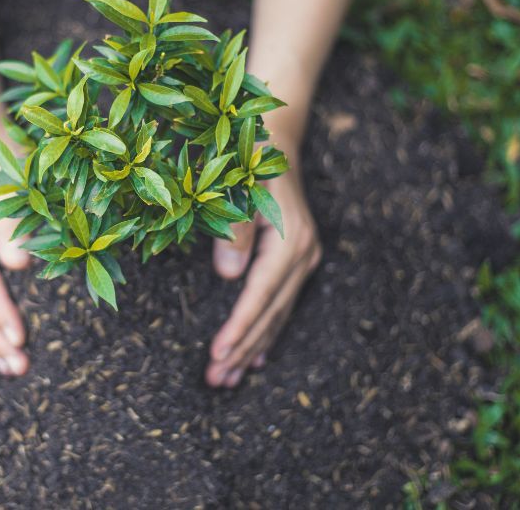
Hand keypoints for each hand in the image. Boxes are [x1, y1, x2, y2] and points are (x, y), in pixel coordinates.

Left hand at [205, 142, 321, 387]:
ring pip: (276, 315)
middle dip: (242, 349)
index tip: (217, 355)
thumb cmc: (249, 157)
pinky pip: (281, 306)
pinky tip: (255, 361)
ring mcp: (304, 259)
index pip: (259, 295)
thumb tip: (228, 276)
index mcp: (289, 240)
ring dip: (252, 349)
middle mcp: (302, 255)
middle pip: (269, 313)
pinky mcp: (298, 261)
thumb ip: (234, 228)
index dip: (238, 327)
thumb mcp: (237, 184)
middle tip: (215, 381)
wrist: (276, 138)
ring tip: (226, 380)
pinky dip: (266, 334)